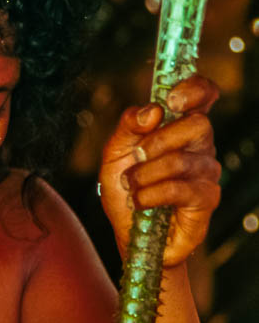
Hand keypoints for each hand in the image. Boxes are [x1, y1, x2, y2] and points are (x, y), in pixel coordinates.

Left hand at [98, 74, 220, 266]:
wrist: (129, 233)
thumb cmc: (126, 189)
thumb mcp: (114, 154)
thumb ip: (128, 126)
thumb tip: (152, 110)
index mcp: (180, 126)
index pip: (204, 94)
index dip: (195, 89)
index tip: (172, 100)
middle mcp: (200, 145)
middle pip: (197, 124)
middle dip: (157, 141)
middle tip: (135, 158)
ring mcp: (207, 172)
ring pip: (181, 160)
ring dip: (145, 175)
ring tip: (130, 187)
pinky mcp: (207, 199)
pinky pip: (179, 189)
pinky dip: (150, 195)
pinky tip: (139, 203)